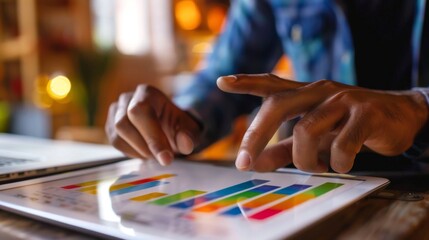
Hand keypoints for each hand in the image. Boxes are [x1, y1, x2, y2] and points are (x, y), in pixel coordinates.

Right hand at [105, 85, 201, 165]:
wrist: (167, 127)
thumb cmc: (177, 126)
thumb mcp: (189, 129)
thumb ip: (188, 135)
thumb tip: (186, 144)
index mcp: (147, 93)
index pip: (141, 112)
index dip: (152, 137)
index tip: (166, 158)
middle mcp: (127, 98)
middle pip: (123, 123)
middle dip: (144, 146)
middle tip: (162, 158)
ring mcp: (116, 111)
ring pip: (117, 136)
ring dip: (138, 151)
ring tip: (155, 153)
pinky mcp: (110, 125)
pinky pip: (115, 142)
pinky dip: (131, 152)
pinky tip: (145, 152)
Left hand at [217, 74, 428, 172]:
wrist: (401, 116)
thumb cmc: (349, 125)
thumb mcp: (315, 136)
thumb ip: (283, 149)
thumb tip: (254, 163)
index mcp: (305, 94)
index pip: (271, 85)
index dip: (246, 82)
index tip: (221, 82)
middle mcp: (320, 91)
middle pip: (277, 105)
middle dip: (255, 136)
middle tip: (243, 164)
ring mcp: (343, 100)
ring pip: (306, 130)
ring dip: (304, 159)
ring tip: (315, 167)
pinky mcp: (366, 113)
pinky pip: (342, 144)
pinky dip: (338, 162)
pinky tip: (342, 164)